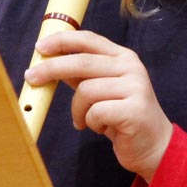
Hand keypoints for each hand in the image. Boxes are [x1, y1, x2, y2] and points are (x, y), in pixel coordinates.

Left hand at [26, 30, 172, 180]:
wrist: (155, 146)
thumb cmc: (123, 117)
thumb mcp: (102, 89)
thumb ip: (82, 74)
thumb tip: (50, 60)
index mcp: (123, 57)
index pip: (89, 40)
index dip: (62, 41)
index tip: (39, 47)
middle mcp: (132, 68)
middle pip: (82, 62)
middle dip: (51, 69)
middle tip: (31, 78)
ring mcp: (135, 88)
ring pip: (86, 90)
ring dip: (77, 110)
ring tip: (84, 121)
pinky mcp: (134, 110)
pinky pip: (95, 112)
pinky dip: (90, 122)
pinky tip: (101, 128)